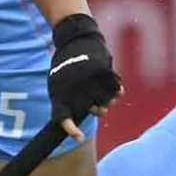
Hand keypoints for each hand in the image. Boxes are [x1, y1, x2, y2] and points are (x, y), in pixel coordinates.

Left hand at [48, 14, 123, 141]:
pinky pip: (115, 90)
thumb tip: (84, 122)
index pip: (61, 115)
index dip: (69, 128)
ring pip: (106, 102)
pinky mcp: (101, 69)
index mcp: (58, 91)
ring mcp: (86, 78)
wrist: (74, 38)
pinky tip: (116, 89)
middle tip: (97, 105)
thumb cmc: (67, 65)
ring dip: (108, 101)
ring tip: (104, 93)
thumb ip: (69, 102)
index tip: (78, 137)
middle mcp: (71, 86)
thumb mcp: (58, 82)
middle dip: (97, 111)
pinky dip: (117, 91)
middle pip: (92, 111)